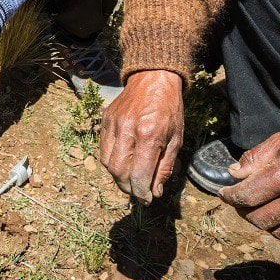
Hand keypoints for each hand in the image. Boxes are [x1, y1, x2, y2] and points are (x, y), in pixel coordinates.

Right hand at [98, 70, 184, 202]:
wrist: (154, 78)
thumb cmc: (169, 110)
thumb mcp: (176, 139)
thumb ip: (164, 167)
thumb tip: (155, 192)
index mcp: (149, 135)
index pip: (139, 175)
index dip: (142, 193)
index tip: (147, 200)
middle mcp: (128, 130)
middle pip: (119, 172)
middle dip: (128, 188)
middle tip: (138, 192)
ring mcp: (113, 124)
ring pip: (107, 163)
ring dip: (118, 177)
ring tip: (130, 179)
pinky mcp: (105, 119)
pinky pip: (103, 149)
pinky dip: (111, 161)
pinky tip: (123, 162)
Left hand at [219, 124, 279, 245]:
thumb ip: (256, 158)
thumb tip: (234, 174)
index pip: (248, 196)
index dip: (230, 197)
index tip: (224, 193)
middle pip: (259, 219)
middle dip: (244, 211)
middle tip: (242, 201)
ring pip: (276, 232)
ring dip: (264, 222)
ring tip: (263, 207)